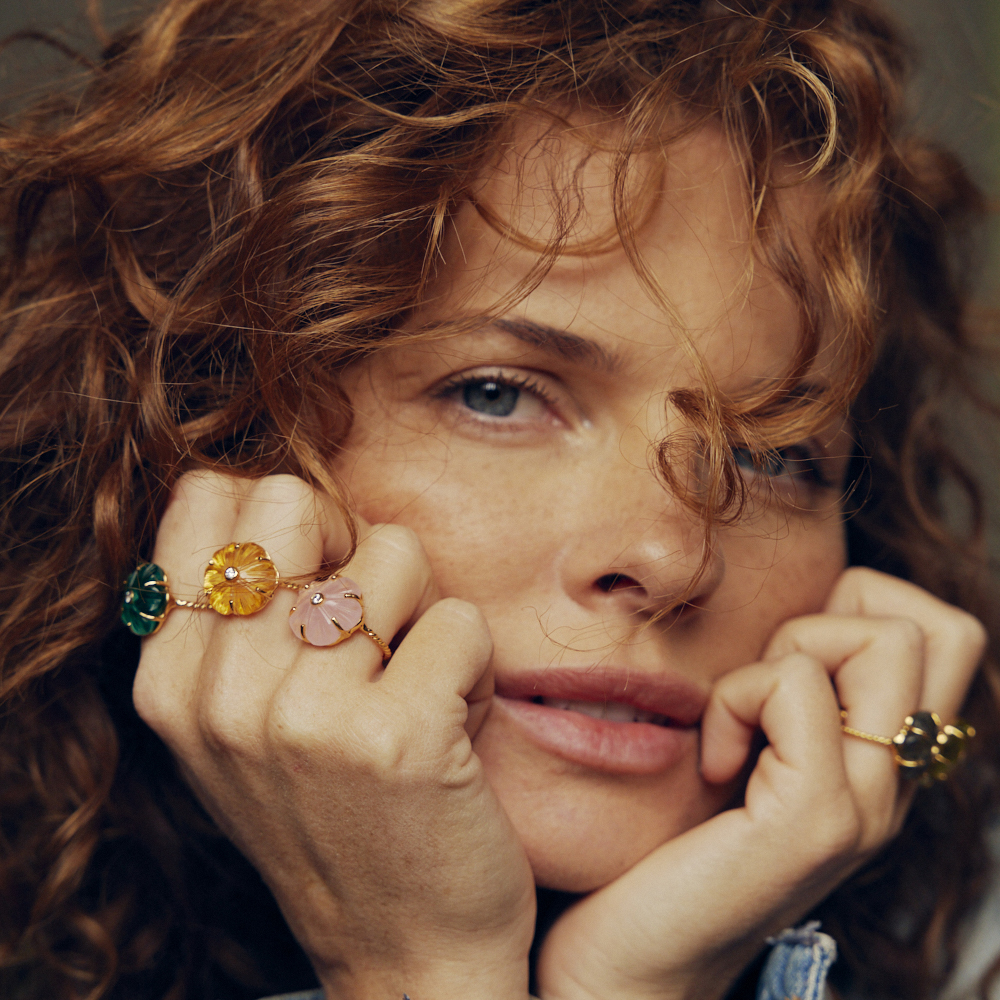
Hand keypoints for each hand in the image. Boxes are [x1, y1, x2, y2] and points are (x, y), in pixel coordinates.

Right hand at [132, 472, 535, 999]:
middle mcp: (223, 695)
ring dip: (426, 616)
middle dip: (355, 546)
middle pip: (296, 501)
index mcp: (172, 682)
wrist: (404, 952)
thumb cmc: (335, 817)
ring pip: (396, 552)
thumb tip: (290, 498)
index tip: (319, 582)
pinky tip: (455, 725)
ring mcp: (305, 718)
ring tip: (416, 689)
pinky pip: (461, 620)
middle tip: (377, 620)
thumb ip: (240, 618)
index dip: (287, 521)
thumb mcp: (243, 726)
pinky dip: (474, 665)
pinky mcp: (397, 738)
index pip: (209, 499)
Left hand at [536, 567, 985, 999]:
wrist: (636, 960)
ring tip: (736, 723)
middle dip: (829, 617)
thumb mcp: (749, 744)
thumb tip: (799, 602)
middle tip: (763, 686)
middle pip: (932, 630)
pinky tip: (713, 760)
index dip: (859, 609)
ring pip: (884, 642)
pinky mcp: (816, 821)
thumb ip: (791, 688)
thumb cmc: (671, 841)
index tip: (782, 663)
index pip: (944, 636)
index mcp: (884, 766)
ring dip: (782, 653)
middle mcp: (896, 787)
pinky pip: (798, 686)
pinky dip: (739, 695)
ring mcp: (868, 806)